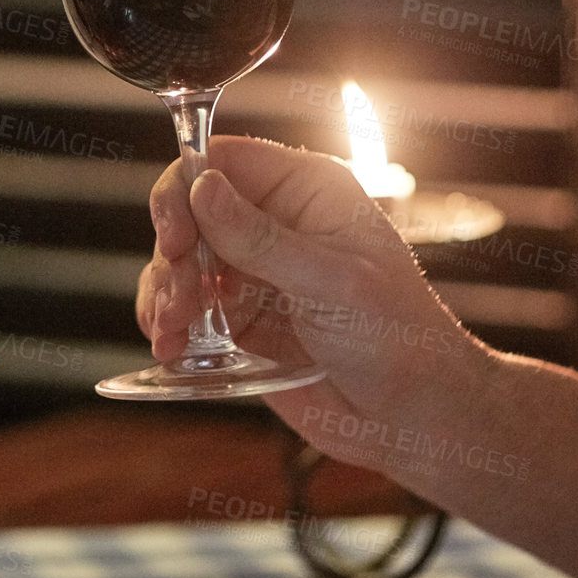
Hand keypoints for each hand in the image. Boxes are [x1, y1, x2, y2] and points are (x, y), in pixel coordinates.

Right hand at [137, 137, 492, 454]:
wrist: (412, 417)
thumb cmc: (399, 340)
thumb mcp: (332, 282)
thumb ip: (261, 238)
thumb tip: (202, 189)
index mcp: (307, 192)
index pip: (226, 160)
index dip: (187, 186)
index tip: (174, 234)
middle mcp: (275, 223)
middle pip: (191, 210)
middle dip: (174, 253)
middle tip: (178, 298)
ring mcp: (254, 271)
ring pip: (181, 261)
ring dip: (165, 292)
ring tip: (172, 332)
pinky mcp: (240, 318)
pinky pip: (186, 307)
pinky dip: (168, 324)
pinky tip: (171, 347)